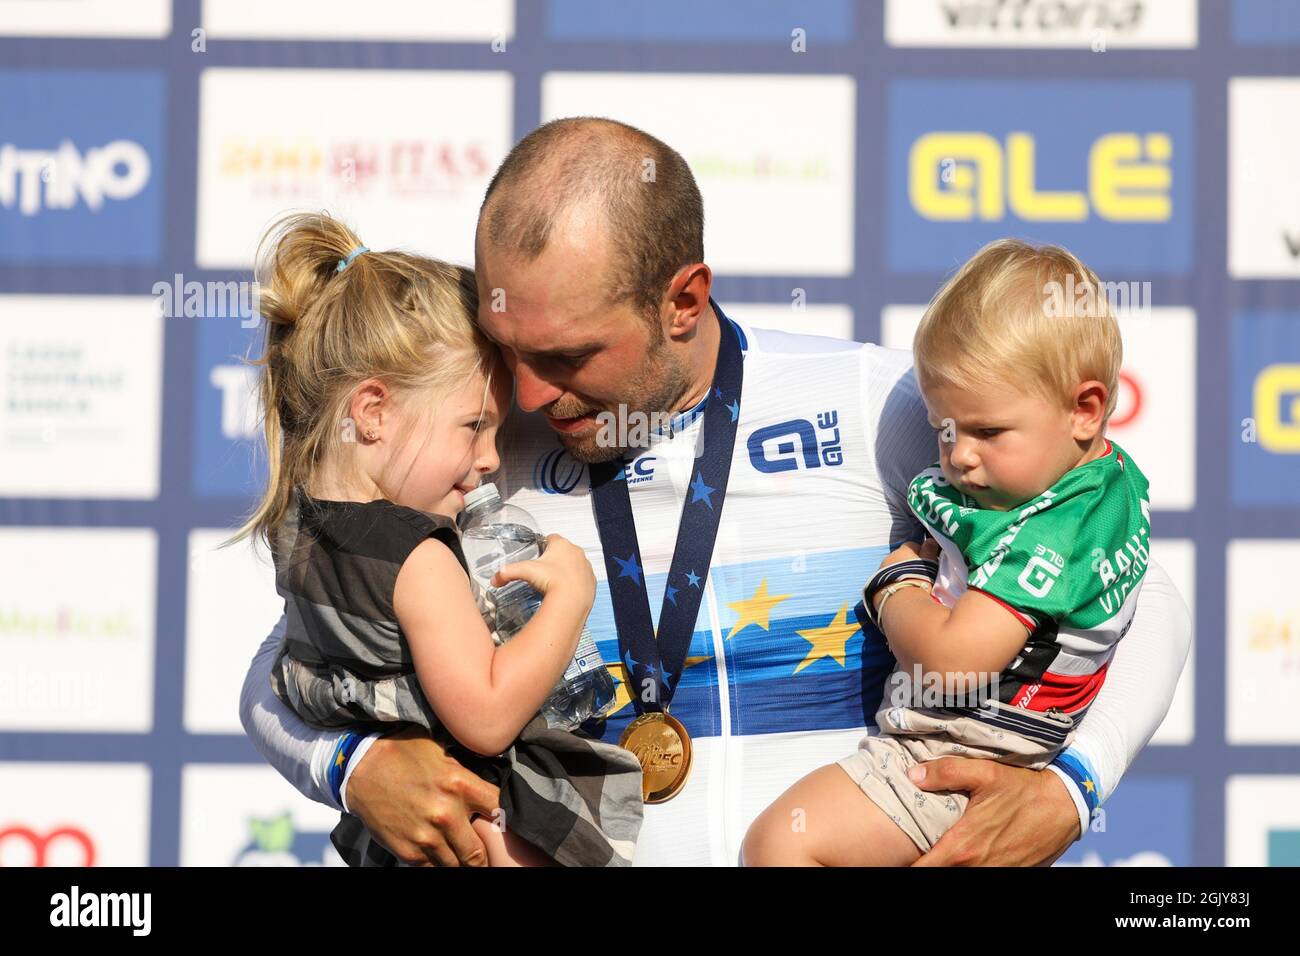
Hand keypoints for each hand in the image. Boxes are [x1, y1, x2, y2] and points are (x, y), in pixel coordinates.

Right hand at [345, 725, 501, 865]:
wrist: (360, 769)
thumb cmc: (403, 754)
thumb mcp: (441, 753)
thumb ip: (465, 773)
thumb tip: (486, 784)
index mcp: (460, 784)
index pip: (499, 810)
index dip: (503, 817)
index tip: (498, 820)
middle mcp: (446, 814)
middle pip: (479, 852)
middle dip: (482, 854)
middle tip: (481, 851)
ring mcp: (426, 837)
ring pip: (457, 865)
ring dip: (460, 861)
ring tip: (459, 853)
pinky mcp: (408, 852)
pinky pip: (433, 868)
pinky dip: (438, 863)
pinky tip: (438, 853)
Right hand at [492, 533, 595, 606]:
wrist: (573, 600)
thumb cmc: (553, 582)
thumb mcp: (526, 572)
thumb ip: (509, 572)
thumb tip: (496, 577)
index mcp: (561, 544)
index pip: (551, 538)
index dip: (543, 545)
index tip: (539, 552)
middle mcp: (575, 551)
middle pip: (562, 550)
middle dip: (554, 558)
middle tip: (544, 571)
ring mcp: (585, 565)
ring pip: (574, 563)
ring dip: (566, 569)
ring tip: (554, 581)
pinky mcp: (591, 579)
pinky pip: (582, 577)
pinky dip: (575, 581)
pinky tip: (566, 589)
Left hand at [871, 537, 938, 613]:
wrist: (901, 601)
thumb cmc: (919, 579)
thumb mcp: (929, 563)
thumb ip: (929, 550)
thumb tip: (930, 540)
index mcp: (903, 550)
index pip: (912, 546)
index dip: (919, 553)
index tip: (925, 563)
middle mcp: (890, 557)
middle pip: (900, 557)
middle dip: (907, 563)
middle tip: (916, 575)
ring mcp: (881, 570)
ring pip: (891, 568)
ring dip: (898, 573)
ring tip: (907, 584)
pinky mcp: (875, 583)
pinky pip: (885, 579)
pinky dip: (891, 582)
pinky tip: (898, 591)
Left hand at [907, 757, 1079, 865]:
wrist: (1066, 805)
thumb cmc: (1024, 789)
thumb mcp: (984, 773)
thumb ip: (946, 772)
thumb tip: (913, 775)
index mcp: (964, 847)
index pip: (922, 869)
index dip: (906, 864)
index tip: (896, 856)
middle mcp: (978, 868)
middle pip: (939, 874)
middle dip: (925, 863)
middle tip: (917, 849)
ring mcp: (996, 875)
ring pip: (960, 877)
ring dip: (948, 865)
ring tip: (939, 850)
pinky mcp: (1012, 875)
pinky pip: (983, 875)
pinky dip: (971, 866)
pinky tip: (966, 853)